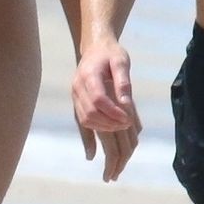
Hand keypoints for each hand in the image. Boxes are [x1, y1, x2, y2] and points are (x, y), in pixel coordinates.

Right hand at [72, 37, 140, 181]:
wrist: (95, 48)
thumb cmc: (111, 53)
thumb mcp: (121, 61)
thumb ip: (123, 82)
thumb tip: (127, 105)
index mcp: (88, 75)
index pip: (98, 99)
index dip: (113, 112)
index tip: (127, 120)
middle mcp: (78, 87)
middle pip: (90, 113)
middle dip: (108, 125)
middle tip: (126, 129)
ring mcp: (75, 96)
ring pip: (85, 120)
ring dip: (102, 131)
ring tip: (118, 136)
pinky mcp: (77, 103)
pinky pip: (80, 123)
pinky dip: (87, 139)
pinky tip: (92, 156)